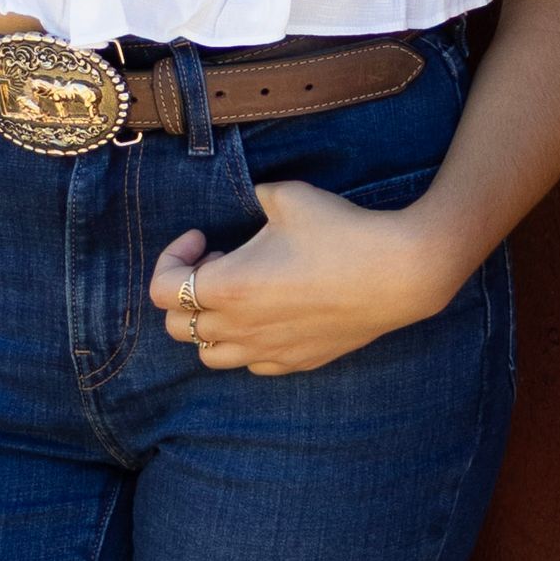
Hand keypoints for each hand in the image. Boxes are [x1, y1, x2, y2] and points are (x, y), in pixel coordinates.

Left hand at [149, 179, 457, 373]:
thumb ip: (255, 197)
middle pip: (176, 327)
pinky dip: (245, 342)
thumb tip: (251, 198)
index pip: (162, 290)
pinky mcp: (296, 361)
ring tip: (236, 293)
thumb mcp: (287, 197)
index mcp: (227, 287)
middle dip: (184, 291)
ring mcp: (268, 351)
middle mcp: (240, 328)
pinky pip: (252, 363)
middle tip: (217, 262)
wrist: (397, 272)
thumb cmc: (340, 230)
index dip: (172, 257)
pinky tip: (269, 313)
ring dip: (209, 324)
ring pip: (209, 355)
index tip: (201, 237)